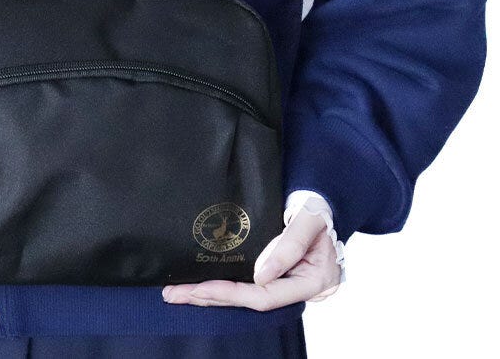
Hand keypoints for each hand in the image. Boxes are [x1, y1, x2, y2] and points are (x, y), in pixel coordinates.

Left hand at [162, 197, 342, 309]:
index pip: (267, 296)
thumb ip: (289, 245)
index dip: (233, 294)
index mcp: (315, 281)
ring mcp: (289, 284)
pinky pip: (247, 285)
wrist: (323, 197)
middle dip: (212, 298)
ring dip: (211, 295)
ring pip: (246, 297)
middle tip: (176, 294)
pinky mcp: (278, 276)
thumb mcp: (308, 217)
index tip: (203, 288)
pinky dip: (223, 286)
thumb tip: (260, 276)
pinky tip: (198, 286)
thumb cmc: (318, 205)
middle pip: (252, 301)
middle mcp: (301, 290)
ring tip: (177, 294)